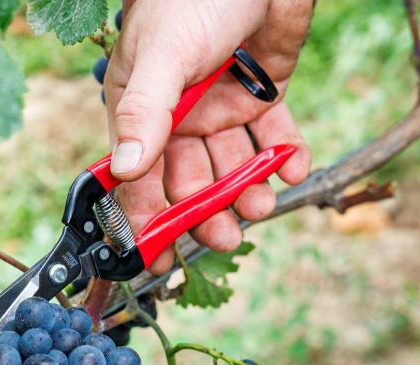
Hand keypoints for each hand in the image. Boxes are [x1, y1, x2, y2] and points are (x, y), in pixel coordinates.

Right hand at [106, 0, 313, 272]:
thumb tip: (126, 170)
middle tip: (226, 235)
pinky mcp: (262, 95)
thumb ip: (146, 111)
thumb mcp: (164, 54)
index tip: (158, 255)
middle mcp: (180, 115)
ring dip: (247, 189)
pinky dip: (285, 155)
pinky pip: (273, 136)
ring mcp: (221, 106)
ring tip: (262, 205)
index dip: (146, 216)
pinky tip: (294, 166)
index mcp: (143, 108)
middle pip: (189, 180)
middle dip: (206, 210)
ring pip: (232, 165)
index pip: (138, 174)